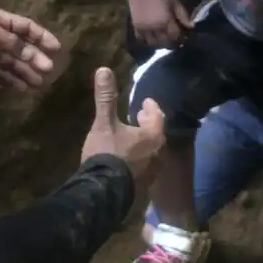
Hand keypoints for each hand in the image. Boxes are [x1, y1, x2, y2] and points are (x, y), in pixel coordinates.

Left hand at [0, 9, 59, 89]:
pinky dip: (12, 81)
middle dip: (36, 58)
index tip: (56, 48)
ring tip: (39, 83)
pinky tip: (23, 87)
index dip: (42, 37)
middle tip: (48, 70)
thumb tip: (29, 53)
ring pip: (13, 64)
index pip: (26, 28)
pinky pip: (1, 76)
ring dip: (26, 72)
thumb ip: (10, 42)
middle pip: (22, 48)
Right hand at [81, 67, 164, 194]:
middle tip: (138, 116)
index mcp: (153, 136)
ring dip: (143, 142)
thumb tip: (104, 69)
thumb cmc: (107, 153)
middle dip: (148, 124)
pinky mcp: (142, 186)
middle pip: (156, 134)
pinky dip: (138, 157)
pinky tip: (126, 159)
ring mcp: (152, 172)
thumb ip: (105, 97)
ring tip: (131, 136)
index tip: (144, 102)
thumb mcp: (104, 123)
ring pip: (151, 151)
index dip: (151, 108)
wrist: (103, 193)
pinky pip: (144, 166)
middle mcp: (158, 153)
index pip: (158, 116)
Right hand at [126, 0, 192, 47]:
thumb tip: (191, 26)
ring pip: (153, 44)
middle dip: (171, 43)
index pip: (175, 36)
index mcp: (166, 21)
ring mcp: (144, 29)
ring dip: (159, 44)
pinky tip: (152, 37)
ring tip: (163, 39)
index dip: (180, 37)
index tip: (183, 36)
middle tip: (174, 39)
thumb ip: (183, 15)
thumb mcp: (174, 1)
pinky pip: (142, 40)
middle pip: (164, 43)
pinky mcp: (136, 27)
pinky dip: (147, 41)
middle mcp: (155, 28)